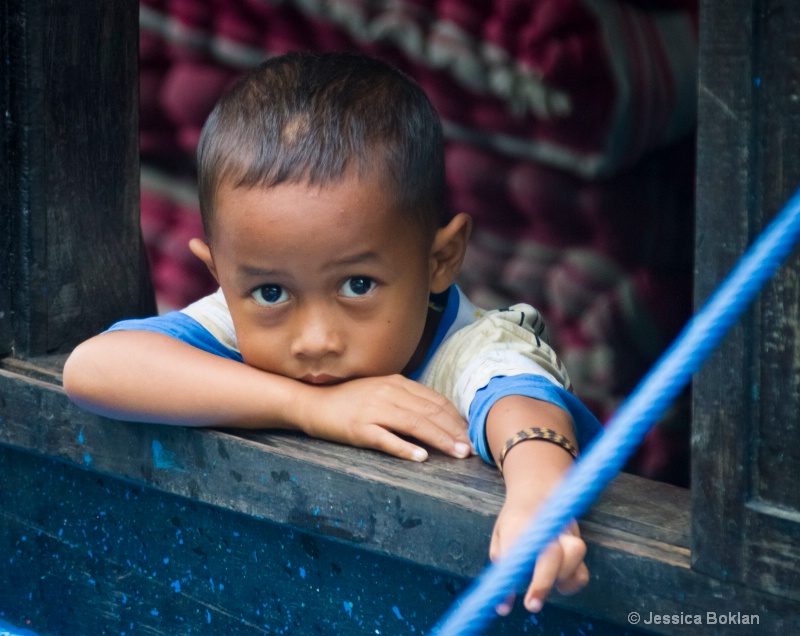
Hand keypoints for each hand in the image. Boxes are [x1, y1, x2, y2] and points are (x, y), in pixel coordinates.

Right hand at [296, 374, 471, 460]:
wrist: (314, 403)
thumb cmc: (350, 400)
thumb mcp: (382, 393)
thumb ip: (408, 400)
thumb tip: (439, 417)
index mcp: (397, 383)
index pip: (435, 401)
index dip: (456, 418)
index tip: (472, 434)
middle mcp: (388, 393)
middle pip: (430, 413)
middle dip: (454, 431)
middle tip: (472, 449)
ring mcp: (373, 410)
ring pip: (414, 425)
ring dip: (440, 440)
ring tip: (457, 454)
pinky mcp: (359, 429)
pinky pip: (386, 439)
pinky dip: (405, 448)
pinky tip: (421, 457)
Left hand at [490, 500, 588, 614]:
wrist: (537, 491)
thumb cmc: (514, 522)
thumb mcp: (499, 537)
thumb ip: (502, 565)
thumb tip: (504, 605)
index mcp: (518, 522)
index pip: (515, 550)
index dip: (511, 576)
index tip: (504, 602)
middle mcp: (546, 524)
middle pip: (551, 552)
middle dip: (542, 582)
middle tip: (531, 605)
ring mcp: (565, 531)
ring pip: (575, 552)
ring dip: (560, 577)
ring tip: (541, 589)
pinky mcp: (577, 544)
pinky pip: (582, 569)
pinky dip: (573, 583)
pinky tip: (560, 587)